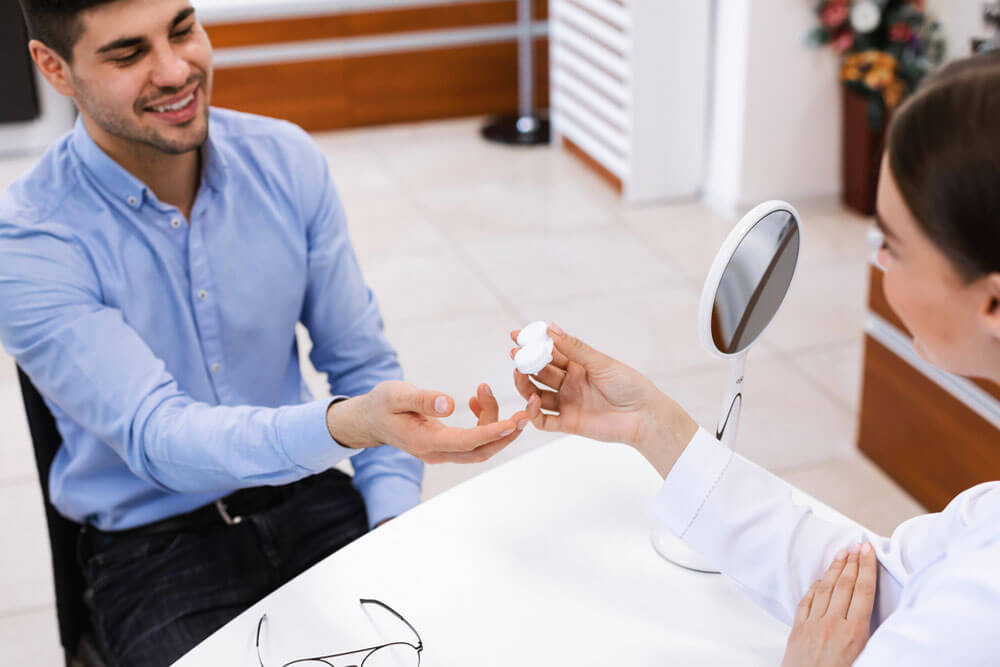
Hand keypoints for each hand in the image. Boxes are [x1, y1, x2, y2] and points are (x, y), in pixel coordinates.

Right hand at [326, 380, 535, 463]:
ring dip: (491, 421)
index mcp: (425, 442)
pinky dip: (482, 421)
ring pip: (479, 445)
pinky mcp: (446, 445)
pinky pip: (473, 439)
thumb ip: (422, 400)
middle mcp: (436, 452)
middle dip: (506, 434)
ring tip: (483, 390)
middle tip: (525, 412)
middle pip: (481, 451)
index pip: (467, 442)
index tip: (515, 421)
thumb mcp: (395, 395)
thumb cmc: (380, 405)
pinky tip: (476, 400)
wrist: (369, 420)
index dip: (493, 433)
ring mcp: (442, 452)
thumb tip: (449, 403)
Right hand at [510, 324, 697, 476]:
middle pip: (540, 372)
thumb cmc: (629, 385)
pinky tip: (532, 401)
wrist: (644, 416)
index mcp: (578, 365)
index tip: (516, 335)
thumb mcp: (600, 363)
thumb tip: (551, 328)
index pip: (550, 352)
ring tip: (519, 375)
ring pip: (537, 394)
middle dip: (525, 363)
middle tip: (514, 355)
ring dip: (525, 385)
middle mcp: (570, 383)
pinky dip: (533, 412)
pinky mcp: (567, 423)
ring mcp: (567, 403)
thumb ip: (574, 348)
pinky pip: (543, 419)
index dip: (533, 344)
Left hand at [781, 543, 877, 666]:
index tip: (869, 550)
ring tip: (842, 553)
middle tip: (858, 544)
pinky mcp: (798, 629)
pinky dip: (816, 586)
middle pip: (845, 585)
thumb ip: (869, 636)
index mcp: (854, 634)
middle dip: (853, 562)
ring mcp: (813, 625)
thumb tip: (876, 615)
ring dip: (835, 568)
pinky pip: (807, 601)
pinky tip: (822, 578)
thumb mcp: (865, 659)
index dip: (867, 568)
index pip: (863, 592)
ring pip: (825, 588)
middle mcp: (833, 625)